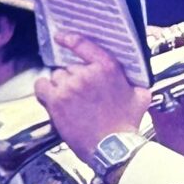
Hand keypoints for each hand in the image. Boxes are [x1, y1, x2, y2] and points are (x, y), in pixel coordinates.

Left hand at [34, 33, 150, 165]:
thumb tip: (135, 78)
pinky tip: (52, 100)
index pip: (84, 45)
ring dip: (61, 86)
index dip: (70, 39)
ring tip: (71, 103)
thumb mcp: (141, 97)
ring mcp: (70, 86)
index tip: (61, 37)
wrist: (112, 146)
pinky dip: (45, 91)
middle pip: (70, 67)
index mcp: (108, 68)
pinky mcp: (56, 100)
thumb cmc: (126, 124)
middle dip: (74, 79)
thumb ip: (137, 82)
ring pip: (57, 77)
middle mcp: (87, 73)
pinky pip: (42, 86)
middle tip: (82, 96)